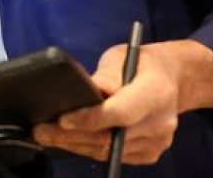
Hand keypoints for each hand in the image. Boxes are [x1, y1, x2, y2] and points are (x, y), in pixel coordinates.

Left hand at [32, 39, 212, 164]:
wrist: (172, 80)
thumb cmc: (141, 64)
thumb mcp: (121, 57)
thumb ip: (106, 75)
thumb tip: (88, 91)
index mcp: (156, 93)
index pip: (121, 113)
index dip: (91, 119)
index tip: (62, 120)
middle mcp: (161, 123)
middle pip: (111, 137)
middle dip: (71, 136)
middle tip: (40, 130)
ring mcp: (158, 142)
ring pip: (109, 150)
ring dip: (75, 145)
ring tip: (47, 135)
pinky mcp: (150, 153)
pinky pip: (114, 156)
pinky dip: (89, 149)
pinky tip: (69, 141)